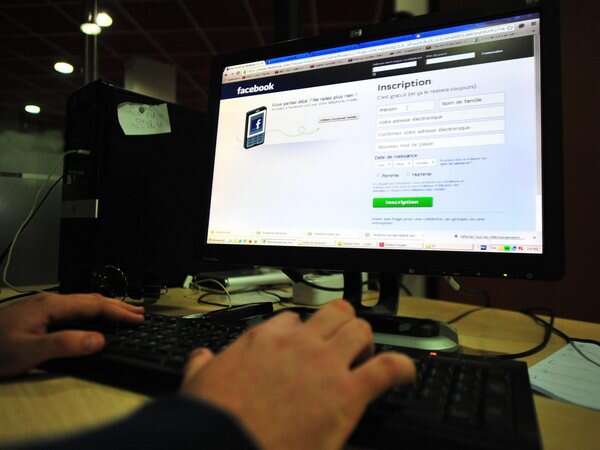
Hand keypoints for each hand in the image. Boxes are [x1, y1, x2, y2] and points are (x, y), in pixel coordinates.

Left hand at [0, 292, 143, 377]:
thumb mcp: (29, 351)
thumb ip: (65, 345)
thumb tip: (99, 340)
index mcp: (51, 306)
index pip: (94, 305)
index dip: (118, 312)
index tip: (138, 319)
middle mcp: (49, 301)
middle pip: (91, 300)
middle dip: (117, 306)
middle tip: (140, 313)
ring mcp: (42, 306)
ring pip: (82, 303)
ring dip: (106, 307)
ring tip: (124, 312)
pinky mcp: (37, 314)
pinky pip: (73, 309)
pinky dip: (92, 312)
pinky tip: (93, 318)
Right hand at [181, 300, 415, 449]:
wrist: (225, 444)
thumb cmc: (213, 418)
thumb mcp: (198, 382)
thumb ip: (203, 365)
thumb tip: (201, 358)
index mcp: (265, 339)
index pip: (293, 319)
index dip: (301, 331)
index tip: (303, 342)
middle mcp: (299, 344)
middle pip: (334, 313)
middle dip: (341, 324)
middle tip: (342, 344)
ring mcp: (325, 365)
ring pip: (360, 329)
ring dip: (366, 340)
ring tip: (366, 356)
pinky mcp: (347, 394)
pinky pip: (387, 368)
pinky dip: (400, 367)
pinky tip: (403, 373)